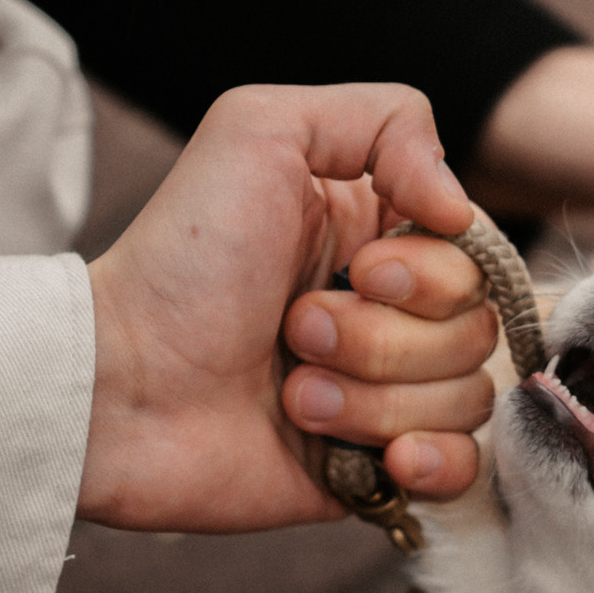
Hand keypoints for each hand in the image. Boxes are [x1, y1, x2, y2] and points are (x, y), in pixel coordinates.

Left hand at [80, 84, 495, 531]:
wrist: (117, 389)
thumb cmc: (179, 261)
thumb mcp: (260, 131)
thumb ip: (385, 120)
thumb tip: (460, 207)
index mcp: (373, 233)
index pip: (474, 251)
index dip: (430, 269)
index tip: (356, 269)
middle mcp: (387, 313)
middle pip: (476, 327)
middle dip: (383, 335)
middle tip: (294, 330)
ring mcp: (383, 395)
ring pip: (465, 398)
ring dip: (373, 397)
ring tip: (290, 390)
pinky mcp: (372, 469)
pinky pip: (462, 472)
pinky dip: (428, 462)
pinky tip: (378, 458)